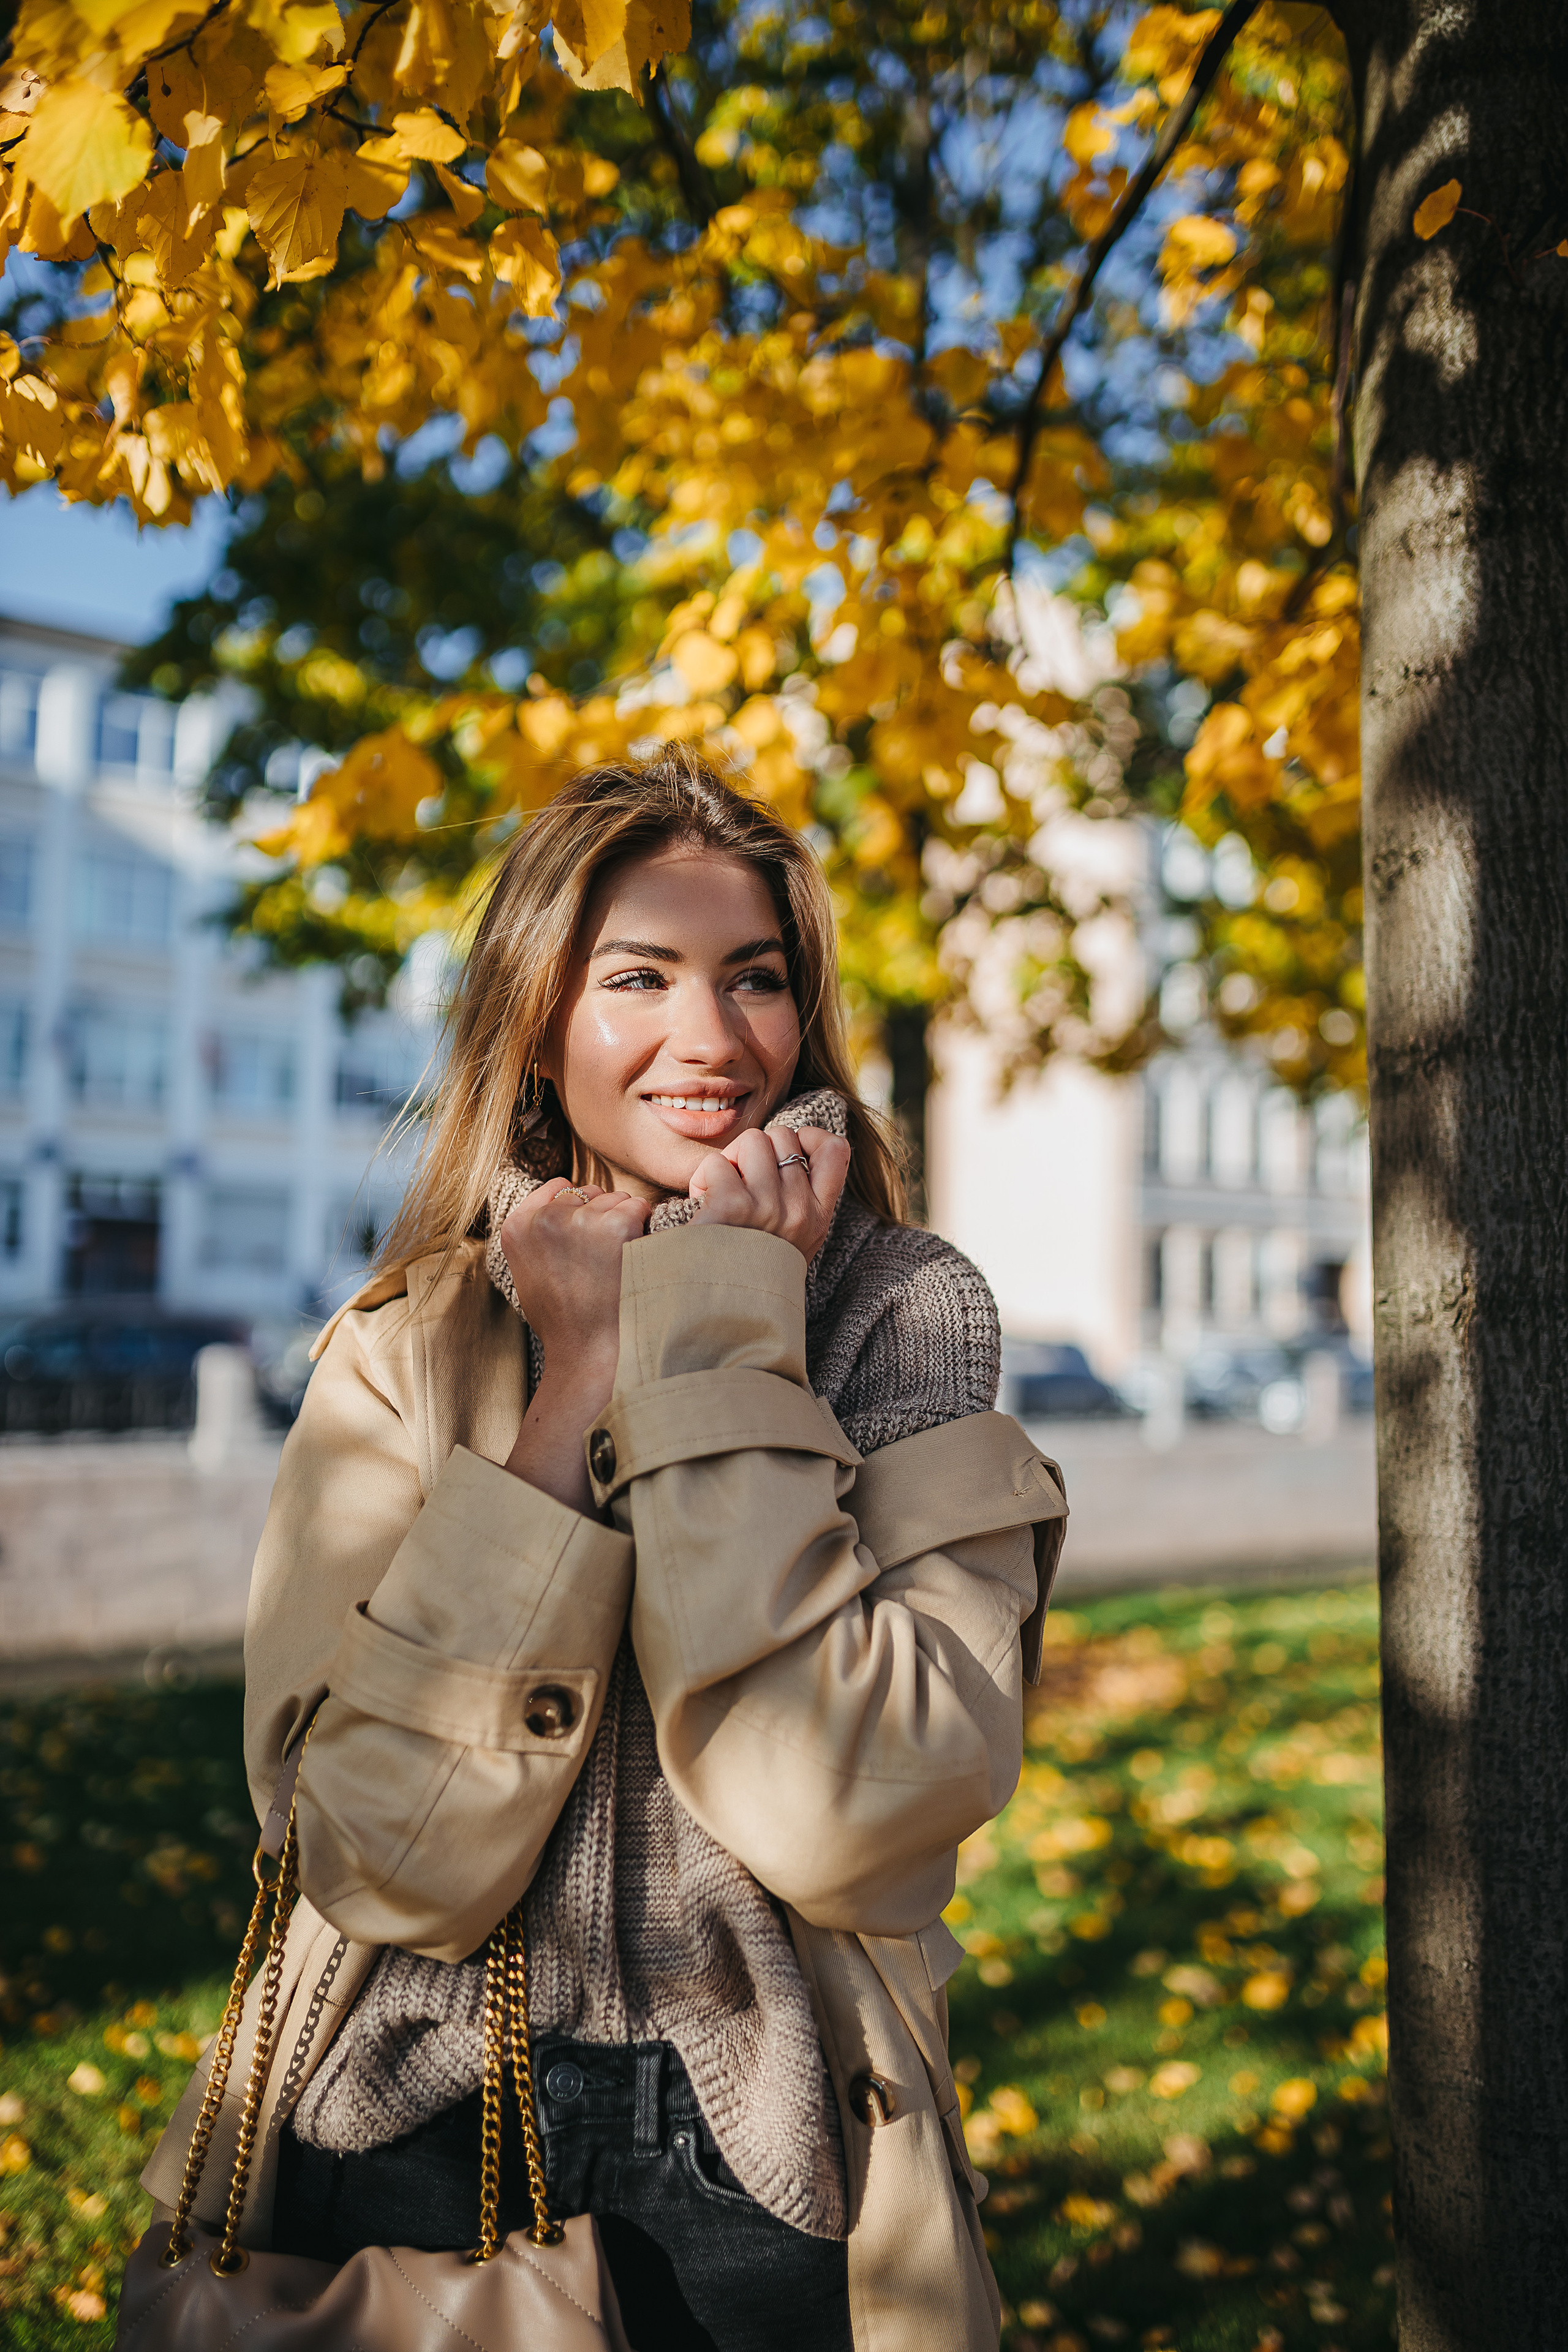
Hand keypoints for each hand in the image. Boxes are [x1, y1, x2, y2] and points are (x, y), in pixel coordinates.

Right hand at [499, 1179, 649, 1379]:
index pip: (559, 1189)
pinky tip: (631, 1259)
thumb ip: (537, 1233)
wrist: (589, 1352)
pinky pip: (638, 1207)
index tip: (583, 1243)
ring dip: (623, 1222)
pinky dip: (642, 1228)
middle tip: (601, 1261)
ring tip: (614, 1265)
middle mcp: (545, 1218)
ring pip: (615, 1198)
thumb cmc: (564, 1319)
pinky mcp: (616, 1226)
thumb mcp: (530, 1272)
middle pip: (589, 1191)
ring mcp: (580, 1221)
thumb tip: (562, 1200)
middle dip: (601, 1215)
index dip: (578, 1211)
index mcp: (516, 1226)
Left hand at [688, 1124, 849, 1261]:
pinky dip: (702, 1181)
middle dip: (755, 1150)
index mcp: (817, 1217)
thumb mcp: (792, 1240)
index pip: (835, 1150)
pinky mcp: (733, 1207)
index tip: (789, 1149)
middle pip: (782, 1136)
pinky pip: (715, 1164)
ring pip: (751, 1141)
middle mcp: (799, 1210)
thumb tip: (794, 1149)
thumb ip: (799, 1199)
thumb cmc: (750, 1271)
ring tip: (721, 1195)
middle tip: (740, 1184)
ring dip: (729, 1161)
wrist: (722, 1315)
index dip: (810, 1136)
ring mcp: (769, 1207)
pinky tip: (703, 1209)